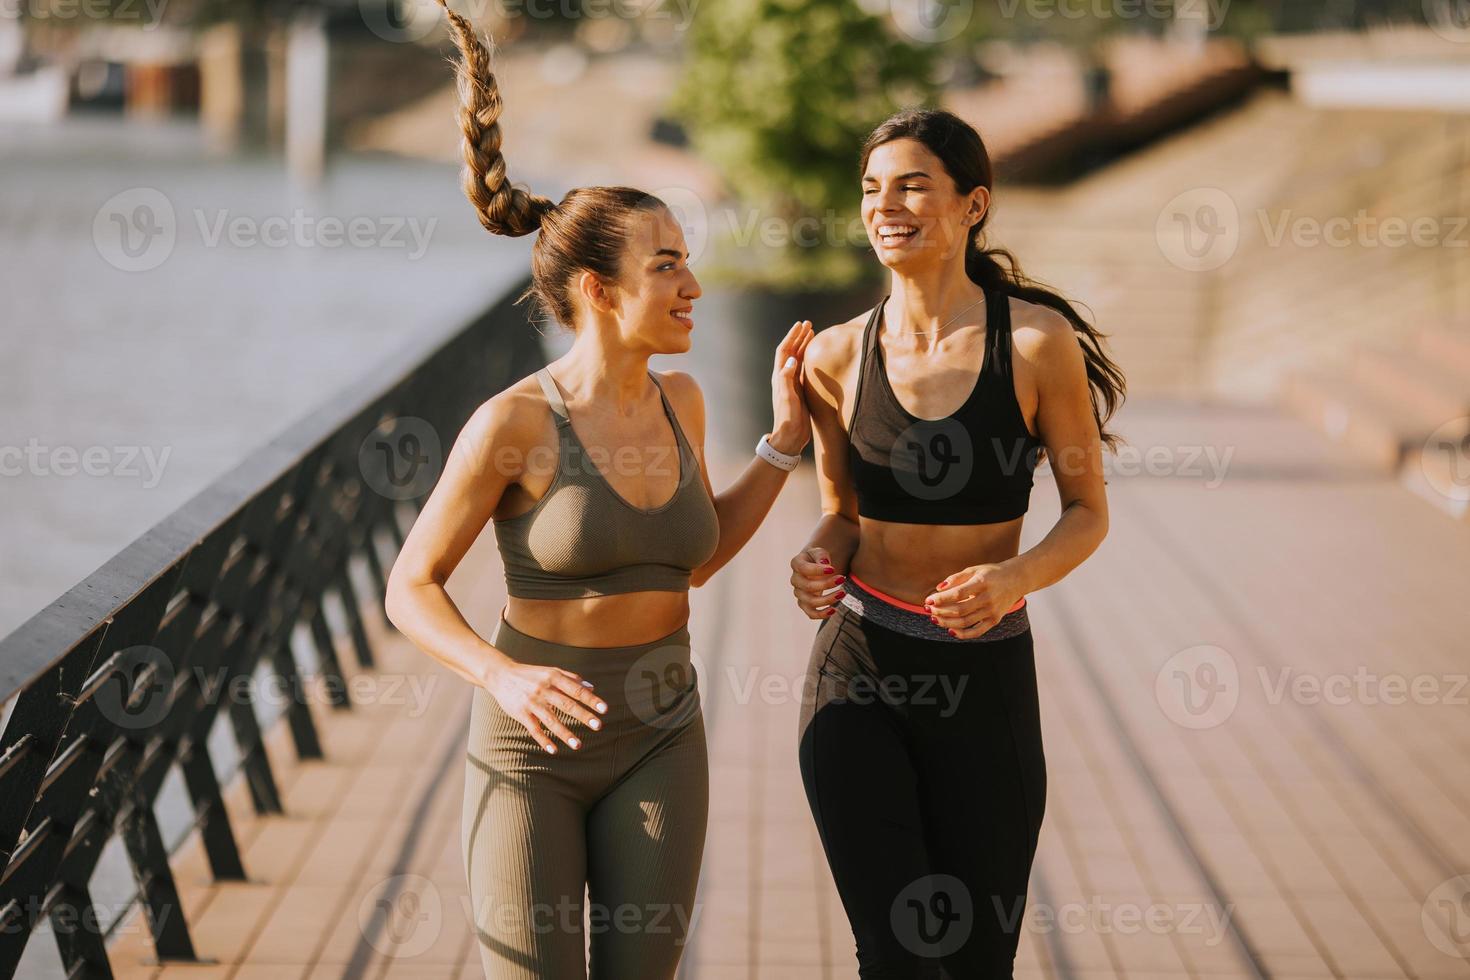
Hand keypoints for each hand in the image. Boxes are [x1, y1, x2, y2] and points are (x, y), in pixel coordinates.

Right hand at [484, 660, 607, 753]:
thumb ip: (570, 678)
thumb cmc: (530, 674)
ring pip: (551, 720)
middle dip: (584, 716)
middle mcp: (544, 689)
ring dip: (565, 733)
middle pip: (567, 705)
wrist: (501, 675)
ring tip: (578, 745)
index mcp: (553, 677)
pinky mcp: (521, 713)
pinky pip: (534, 729)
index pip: (576, 690)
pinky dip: (543, 740)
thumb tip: (591, 687)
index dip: (591, 700)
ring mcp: (532, 702)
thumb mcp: (550, 671)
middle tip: (598, 726)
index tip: (604, 710)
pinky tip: (554, 750)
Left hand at [770, 320, 815, 454]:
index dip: (792, 337)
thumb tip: (792, 359)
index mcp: (780, 377)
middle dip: (799, 337)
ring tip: (812, 334)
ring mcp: (792, 384)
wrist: (790, 437)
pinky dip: (808, 359)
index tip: (800, 325)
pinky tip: (814, 356)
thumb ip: (787, 379)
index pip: (785, 351)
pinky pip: (803, 370)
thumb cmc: (788, 419)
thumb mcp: (787, 398)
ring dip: (804, 346)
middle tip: (808, 324)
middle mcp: (784, 378)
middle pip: (791, 352)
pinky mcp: (799, 390)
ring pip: (798, 359)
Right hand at [790, 546, 845, 618]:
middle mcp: (795, 580)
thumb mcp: (820, 552)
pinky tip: (834, 610)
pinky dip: (822, 614)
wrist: (818, 566)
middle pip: (807, 587)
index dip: (817, 570)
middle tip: (842, 579)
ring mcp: (799, 593)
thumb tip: (824, 562)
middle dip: (826, 584)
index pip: (803, 569)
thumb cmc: (819, 558)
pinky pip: (811, 614)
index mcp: (796, 563)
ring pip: (810, 602)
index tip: (833, 569)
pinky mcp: (806, 604)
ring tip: (843, 593)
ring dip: (828, 599)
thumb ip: (821, 555)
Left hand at [923, 563, 1023, 638]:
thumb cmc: (992, 574)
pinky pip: (977, 632)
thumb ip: (956, 578)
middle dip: (941, 612)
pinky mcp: (995, 620)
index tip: (929, 600)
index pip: (958, 594)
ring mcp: (992, 611)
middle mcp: (988, 598)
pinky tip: (950, 631)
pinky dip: (963, 634)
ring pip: (966, 622)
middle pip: (960, 610)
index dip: (941, 599)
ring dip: (947, 623)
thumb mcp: (974, 570)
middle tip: (928, 610)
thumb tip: (938, 588)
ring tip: (935, 619)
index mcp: (982, 583)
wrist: (1017, 579)